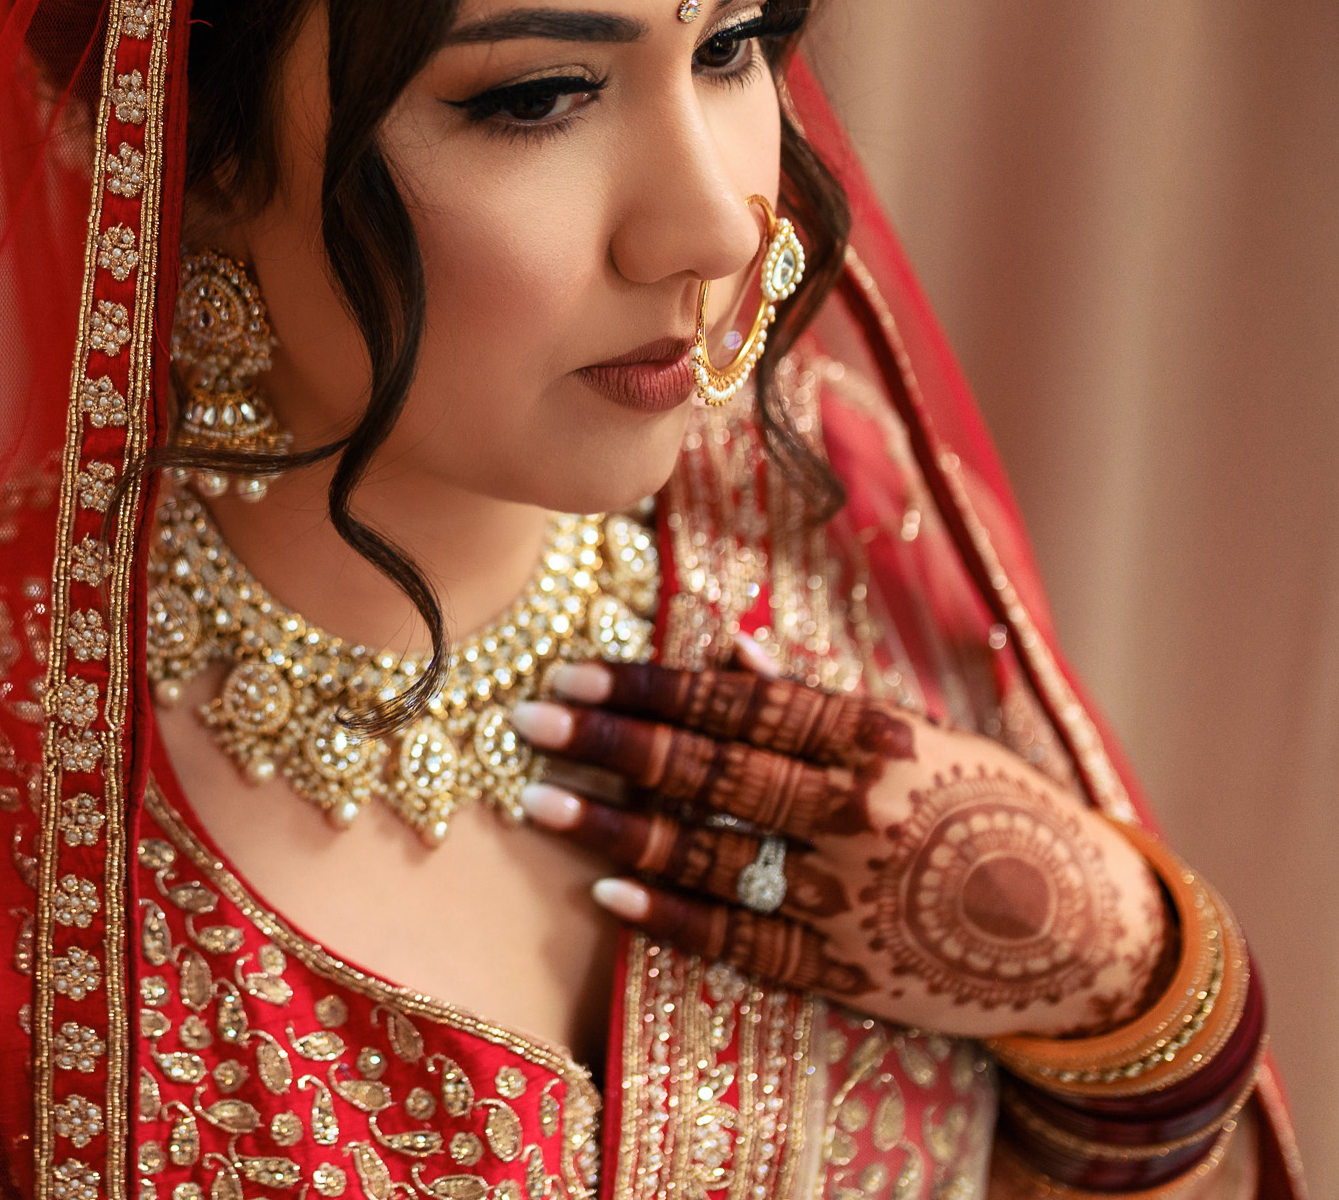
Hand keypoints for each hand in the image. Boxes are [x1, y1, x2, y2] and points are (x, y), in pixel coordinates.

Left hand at [510, 642, 1169, 1038]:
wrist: (1088, 933)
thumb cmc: (988, 812)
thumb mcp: (919, 738)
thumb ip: (819, 703)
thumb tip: (730, 649)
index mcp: (872, 740)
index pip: (736, 705)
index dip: (648, 687)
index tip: (575, 671)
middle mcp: (855, 812)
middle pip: (710, 772)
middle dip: (611, 744)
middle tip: (529, 719)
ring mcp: (847, 895)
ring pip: (710, 853)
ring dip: (617, 825)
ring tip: (540, 800)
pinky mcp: (843, 969)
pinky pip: (739, 940)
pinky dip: (670, 914)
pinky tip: (607, 890)